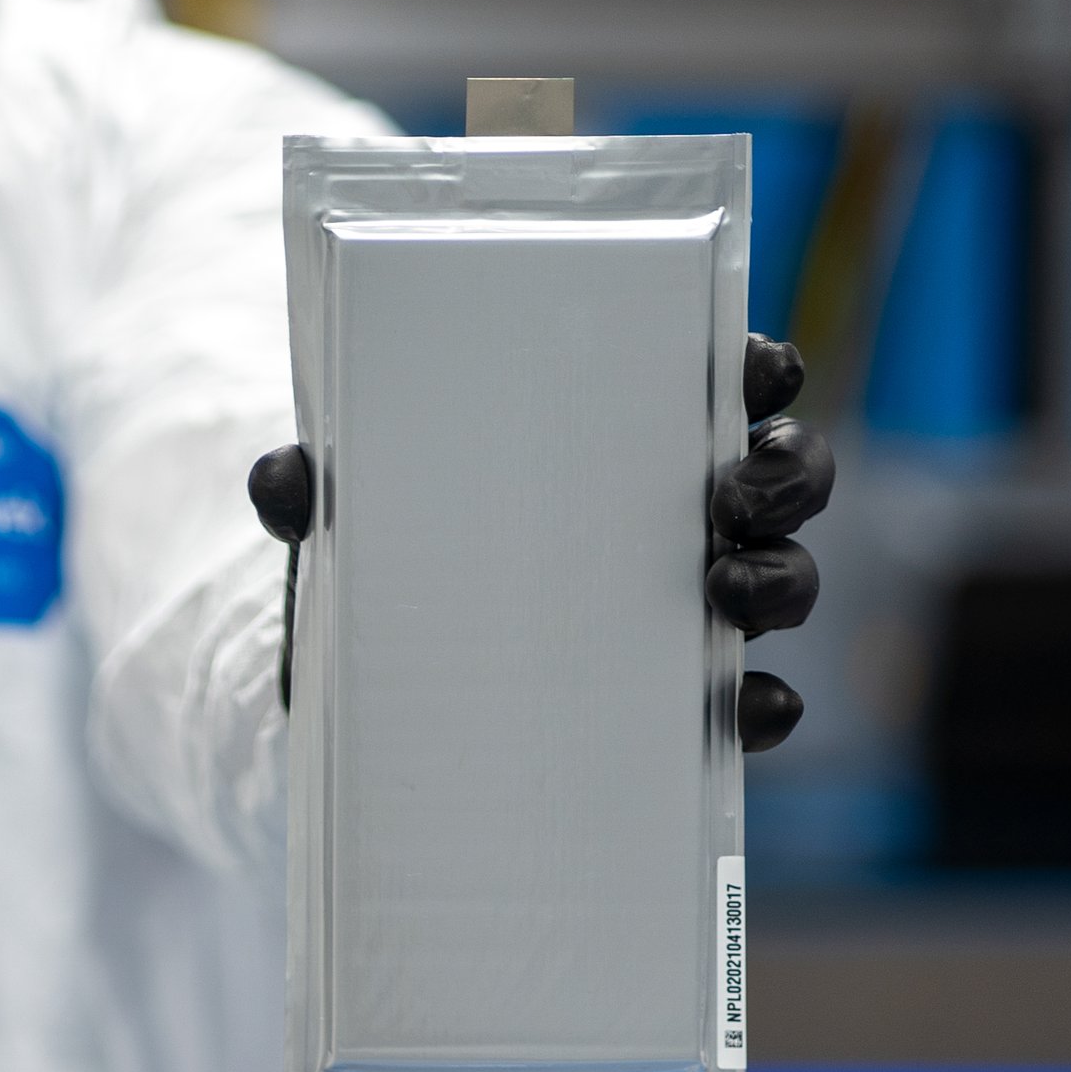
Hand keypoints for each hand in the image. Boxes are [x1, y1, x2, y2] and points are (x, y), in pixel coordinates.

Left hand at [242, 331, 835, 752]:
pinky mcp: (679, 700)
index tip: (756, 367)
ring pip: (784, 575)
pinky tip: (755, 706)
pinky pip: (752, 703)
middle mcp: (672, 515)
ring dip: (781, 579)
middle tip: (736, 490)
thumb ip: (313, 495)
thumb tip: (282, 475)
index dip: (754, 365)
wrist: (367, 696)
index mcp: (611, 442)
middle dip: (788, 470)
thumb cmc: (380, 572)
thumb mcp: (343, 528)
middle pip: (780, 470)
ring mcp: (687, 606)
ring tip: (726, 593)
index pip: (711, 377)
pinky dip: (767, 706)